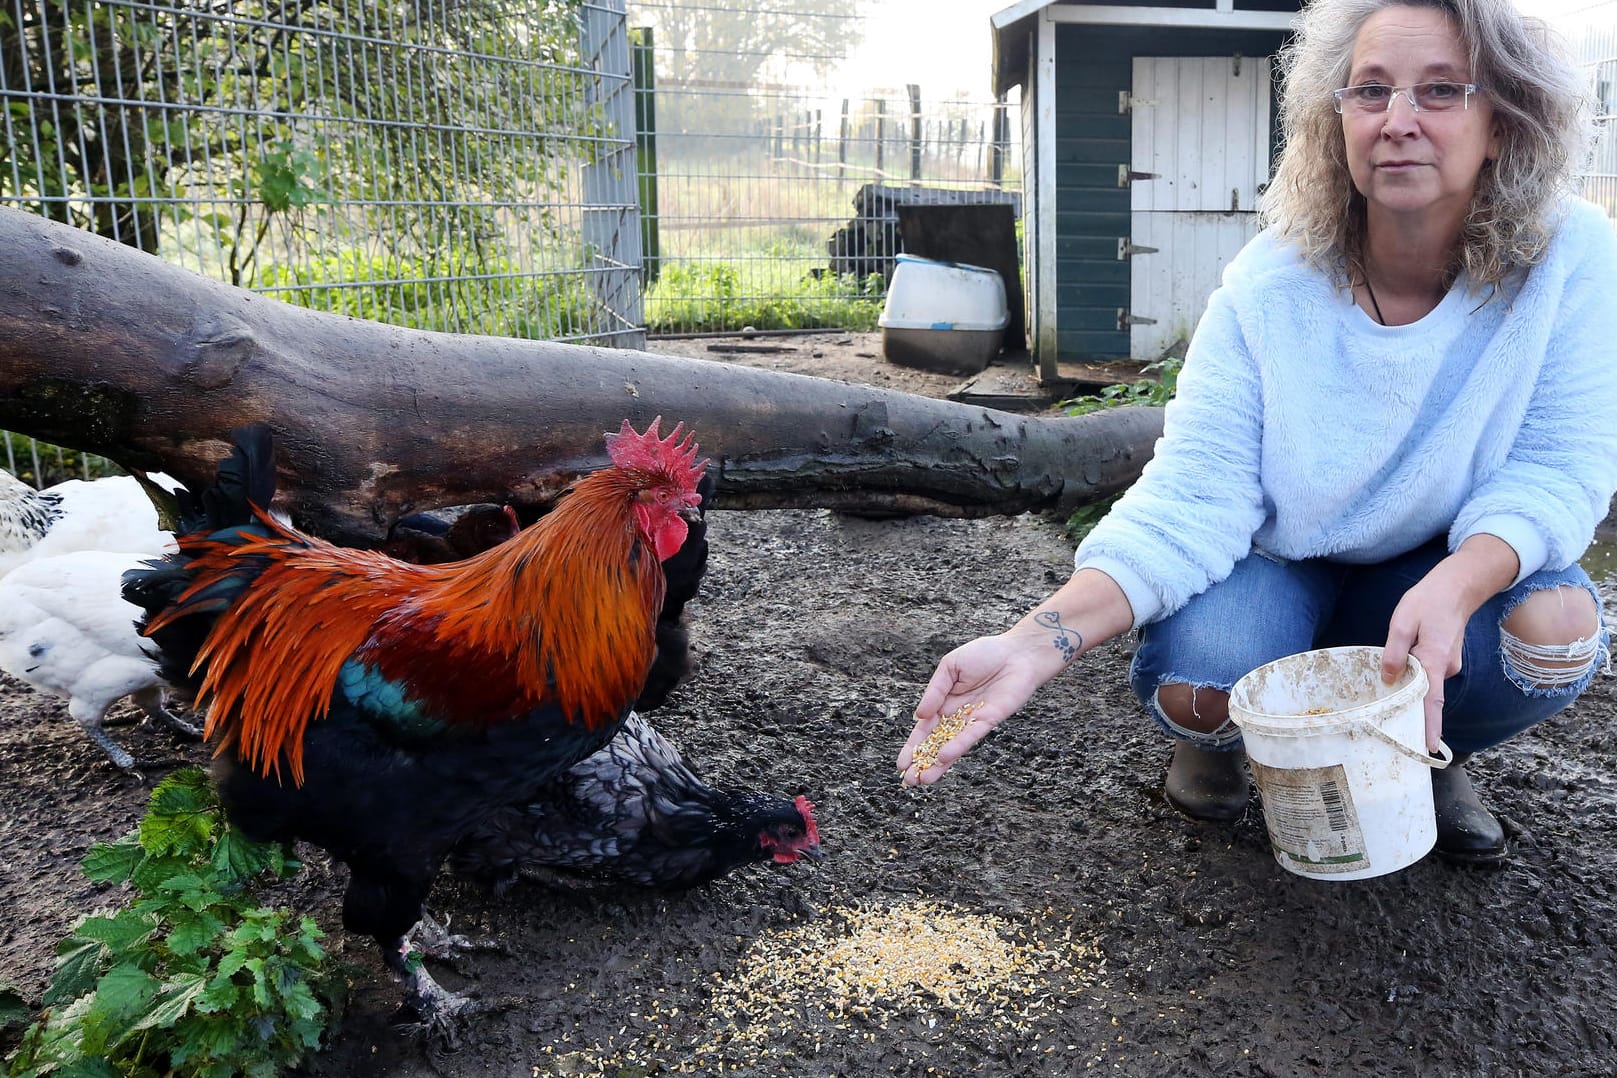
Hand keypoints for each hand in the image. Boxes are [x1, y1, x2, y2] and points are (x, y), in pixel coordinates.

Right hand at [897, 633, 1050, 784]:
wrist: (1018, 653)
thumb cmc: (984, 654)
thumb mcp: (950, 667)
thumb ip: (935, 691)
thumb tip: (918, 715)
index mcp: (944, 702)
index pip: (924, 729)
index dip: (912, 747)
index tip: (901, 764)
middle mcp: (957, 716)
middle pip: (935, 743)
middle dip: (921, 762)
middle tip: (908, 781)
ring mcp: (972, 720)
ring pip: (951, 746)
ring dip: (937, 764)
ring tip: (923, 781)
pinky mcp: (989, 721)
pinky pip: (970, 736)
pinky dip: (956, 747)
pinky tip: (943, 757)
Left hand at [1379, 575, 1470, 754]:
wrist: (1458, 586)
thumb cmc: (1428, 601)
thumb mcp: (1401, 621)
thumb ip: (1394, 652)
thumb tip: (1388, 678)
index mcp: (1434, 660)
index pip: (1431, 701)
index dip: (1428, 725)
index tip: (1427, 747)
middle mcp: (1446, 667)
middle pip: (1427, 697)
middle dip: (1412, 712)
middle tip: (1396, 728)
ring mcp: (1449, 665)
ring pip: (1425, 683)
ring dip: (1410, 685)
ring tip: (1393, 675)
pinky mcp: (1446, 660)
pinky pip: (1429, 674)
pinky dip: (1417, 675)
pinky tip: (1405, 661)